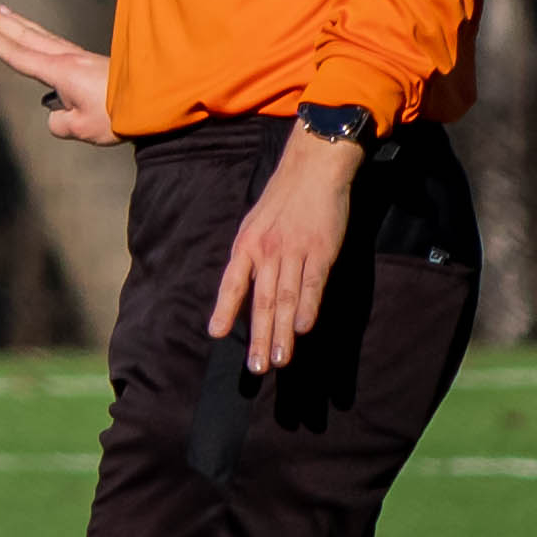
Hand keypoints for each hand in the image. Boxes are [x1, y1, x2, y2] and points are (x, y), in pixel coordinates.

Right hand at [0, 3, 115, 144]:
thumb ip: (59, 123)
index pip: (19, 55)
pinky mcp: (89, 62)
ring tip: (2, 11)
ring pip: (41, 35)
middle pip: (26, 36)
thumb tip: (58, 115)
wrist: (156, 100)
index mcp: (60, 71)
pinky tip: (37, 36)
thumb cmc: (120, 115)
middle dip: (0, 23)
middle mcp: (67, 59)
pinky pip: (54, 41)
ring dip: (19, 23)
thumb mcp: (82, 127)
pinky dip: (38, 33)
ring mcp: (79, 57)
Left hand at [209, 129, 366, 374]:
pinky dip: (307, 306)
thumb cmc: (284, 198)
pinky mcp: (320, 250)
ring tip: (278, 360)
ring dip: (281, 333)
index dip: (224, 308)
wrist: (313, 168)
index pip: (232, 281)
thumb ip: (252, 255)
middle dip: (257, 337)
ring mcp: (294, 251)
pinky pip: (312, 283)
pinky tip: (302, 328)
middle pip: (260, 300)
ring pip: (285, 299)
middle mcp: (267, 250)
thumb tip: (245, 287)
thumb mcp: (256, 223)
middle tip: (255, 368)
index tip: (216, 334)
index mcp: (247, 243)